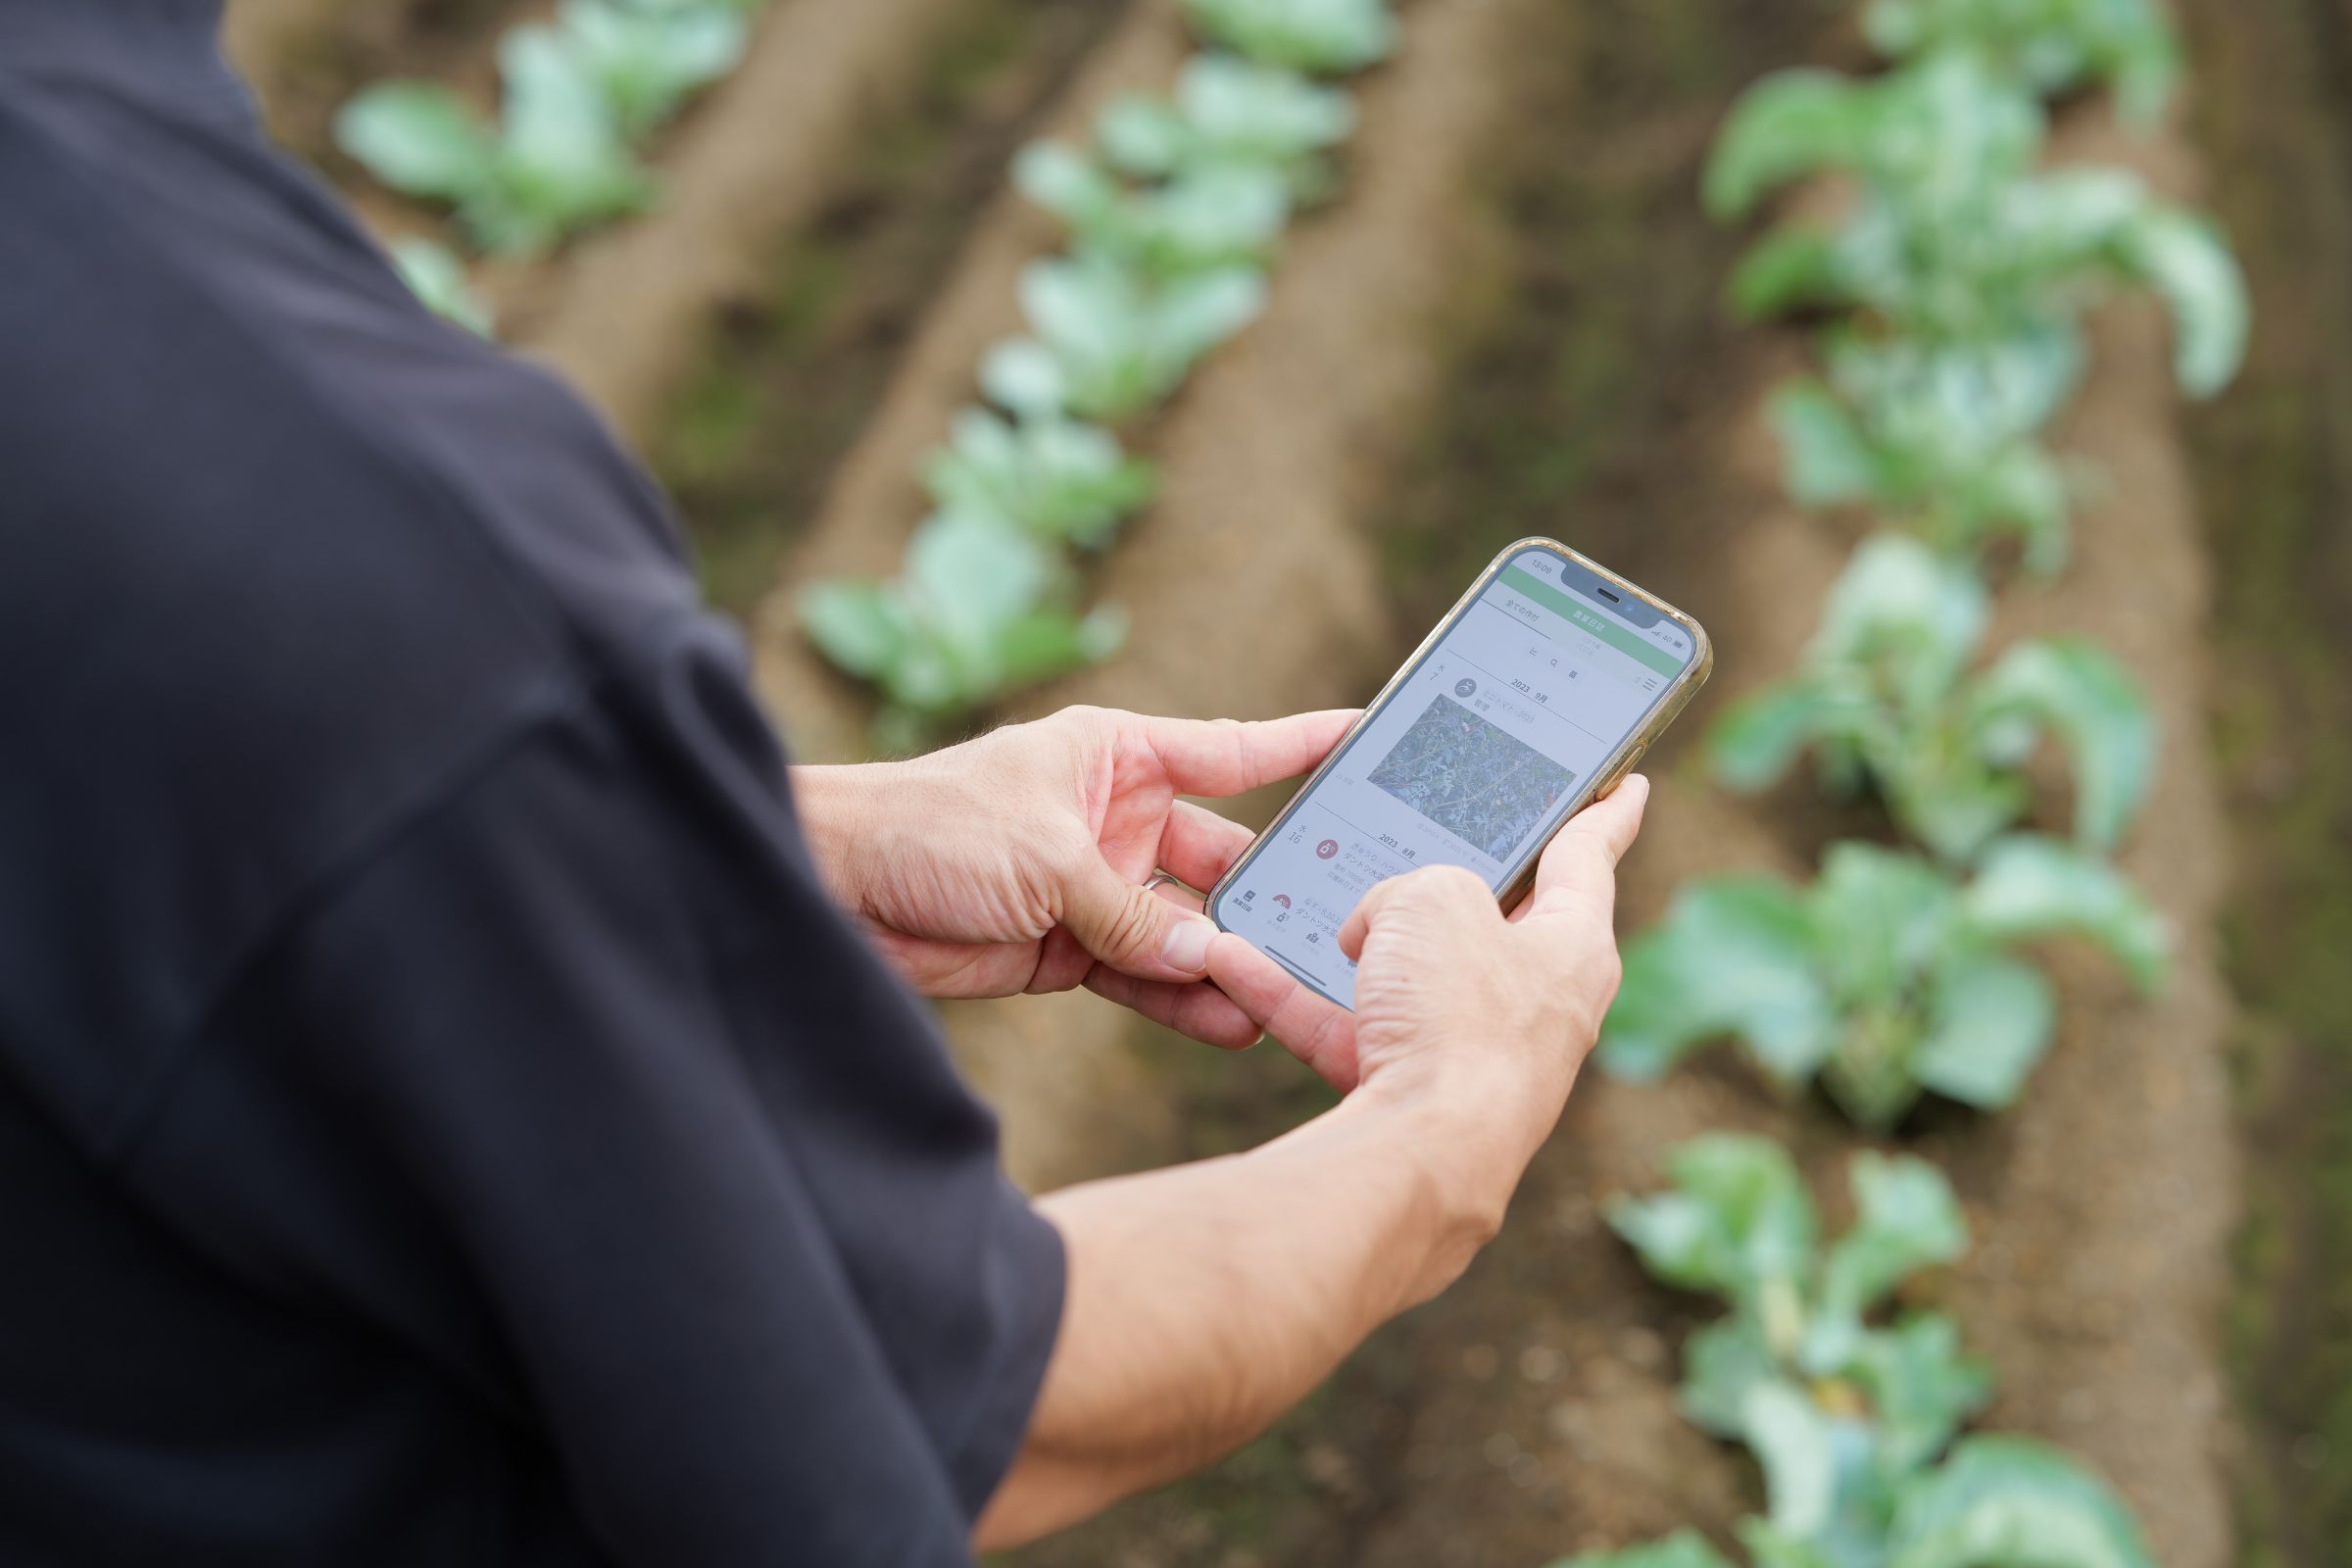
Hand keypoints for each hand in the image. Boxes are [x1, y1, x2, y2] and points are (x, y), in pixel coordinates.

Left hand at [795, 705, 1356, 1045]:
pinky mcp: (1069, 948)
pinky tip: (1228, 1021)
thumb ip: (1132, 916)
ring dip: (1228, 962)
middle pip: (1222, 858)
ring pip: (1187, 930)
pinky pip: (1146, 975)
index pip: (1233, 750)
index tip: (1368, 741)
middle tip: (1334, 927)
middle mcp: (1116, 818)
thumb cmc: (931, 827)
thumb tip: (1212, 965)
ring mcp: (1096, 886)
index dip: (1300, 747)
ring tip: (1286, 997)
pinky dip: (1182, 1000)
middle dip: (1270, 894)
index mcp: (1117, 756)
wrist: (838, 890)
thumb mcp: (1047, 859)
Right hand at [1206, 775, 1649, 1207]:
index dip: (1604, 810)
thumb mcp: (1433, 896)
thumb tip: (1376, 930)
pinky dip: (1293, 995)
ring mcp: (1471, 1054)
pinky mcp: (1410, 1092)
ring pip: (1403, 977)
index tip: (1625, 786)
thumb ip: (1411, 887)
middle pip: (1490, 919)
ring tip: (1295, 896)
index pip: (1591, 858)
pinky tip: (1235, 961)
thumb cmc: (1457, 1018)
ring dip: (1346, 942)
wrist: (1420, 1152)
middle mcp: (1535, 1007)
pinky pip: (1344, 1025)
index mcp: (1574, 948)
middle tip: (1427, 837)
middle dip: (1445, 882)